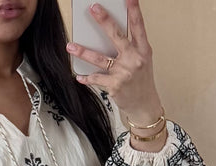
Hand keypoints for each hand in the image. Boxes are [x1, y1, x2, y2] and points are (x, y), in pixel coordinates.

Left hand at [67, 0, 162, 123]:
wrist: (144, 105)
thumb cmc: (141, 81)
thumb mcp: (142, 60)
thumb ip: (131, 46)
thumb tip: (110, 31)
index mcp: (143, 50)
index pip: (138, 26)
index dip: (134, 10)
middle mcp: (134, 59)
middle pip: (117, 36)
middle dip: (104, 21)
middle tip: (94, 9)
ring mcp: (124, 73)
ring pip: (100, 59)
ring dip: (83, 52)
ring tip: (71, 46)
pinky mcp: (115, 86)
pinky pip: (96, 79)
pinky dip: (87, 78)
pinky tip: (80, 76)